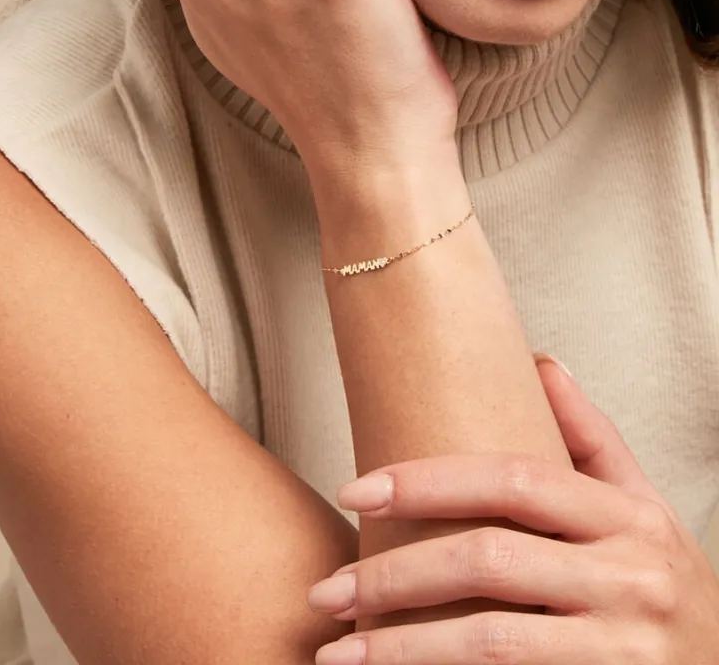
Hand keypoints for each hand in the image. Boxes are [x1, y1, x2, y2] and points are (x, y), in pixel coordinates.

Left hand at [308, 356, 718, 663]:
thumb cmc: (669, 586)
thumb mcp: (645, 509)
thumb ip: (593, 440)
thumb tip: (543, 361)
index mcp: (628, 517)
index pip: (511, 480)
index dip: (427, 480)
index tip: (356, 487)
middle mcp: (632, 577)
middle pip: (489, 560)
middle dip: (395, 573)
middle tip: (328, 589)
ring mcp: (626, 648)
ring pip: (491, 640)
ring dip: (402, 646)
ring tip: (338, 649)